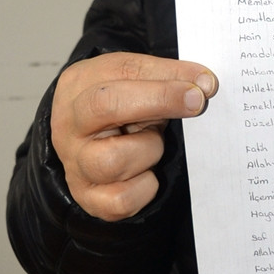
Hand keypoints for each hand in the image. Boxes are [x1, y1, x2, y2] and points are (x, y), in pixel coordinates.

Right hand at [51, 52, 217, 221]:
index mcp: (79, 85)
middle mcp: (68, 126)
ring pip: (114, 160)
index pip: (121, 74)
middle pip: (106, 107)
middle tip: (195, 103)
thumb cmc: (119, 106)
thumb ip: (168, 75)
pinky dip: (145, 187)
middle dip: (159, 102)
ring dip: (149, 151)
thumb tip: (205, 83)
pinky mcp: (89, 198)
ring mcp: (75, 165)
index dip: (165, 82)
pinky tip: (146, 172)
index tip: (201, 86)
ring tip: (151, 143)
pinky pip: (123, 199)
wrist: (92, 141)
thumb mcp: (136, 80)